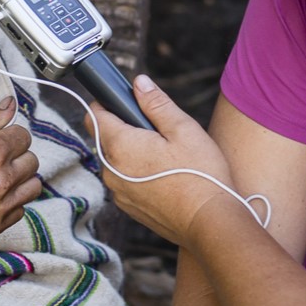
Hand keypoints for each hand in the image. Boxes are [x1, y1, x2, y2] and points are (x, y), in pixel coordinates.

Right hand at [0, 97, 41, 238]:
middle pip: (32, 160)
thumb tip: (11, 104)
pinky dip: (11, 201)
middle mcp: (2, 180)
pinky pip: (21, 207)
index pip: (24, 136)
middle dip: (16, 156)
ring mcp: (1, 205)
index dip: (9, 136)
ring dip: (20, 179)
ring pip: (33, 185)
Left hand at [90, 76, 240, 248]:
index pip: (95, 115)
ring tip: (165, 155)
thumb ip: (156, 103)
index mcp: (119, 146)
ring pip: (115, 160)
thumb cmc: (201, 175)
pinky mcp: (129, 208)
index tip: (126, 100)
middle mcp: (111, 171)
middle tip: (157, 130)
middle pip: (105, 138)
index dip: (108, 102)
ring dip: (131, 152)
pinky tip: (164, 175)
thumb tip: (138, 83)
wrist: (210, 223)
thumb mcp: (183, 129)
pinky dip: (137, 173)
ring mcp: (118, 192)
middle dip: (124, 128)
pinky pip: (124, 181)